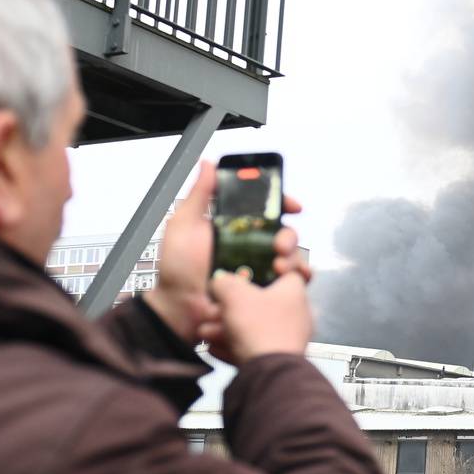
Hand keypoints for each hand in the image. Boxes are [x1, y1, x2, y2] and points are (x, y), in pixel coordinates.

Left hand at [144, 163, 306, 345]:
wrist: (179, 309)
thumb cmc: (176, 269)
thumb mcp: (183, 225)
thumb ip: (198, 195)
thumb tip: (208, 164)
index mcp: (232, 227)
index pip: (264, 209)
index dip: (281, 203)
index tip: (291, 205)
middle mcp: (248, 246)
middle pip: (282, 232)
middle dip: (289, 234)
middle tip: (280, 243)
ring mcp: (257, 269)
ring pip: (289, 256)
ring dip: (292, 257)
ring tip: (279, 265)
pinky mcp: (262, 290)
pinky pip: (288, 283)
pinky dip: (296, 279)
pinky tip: (288, 279)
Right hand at [207, 235, 313, 363]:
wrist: (268, 373)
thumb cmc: (260, 328)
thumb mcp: (234, 294)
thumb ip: (224, 282)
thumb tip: (219, 281)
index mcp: (294, 290)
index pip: (287, 270)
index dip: (266, 266)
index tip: (248, 269)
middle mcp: (296, 313)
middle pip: (260, 302)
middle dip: (231, 306)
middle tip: (214, 308)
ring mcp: (288, 337)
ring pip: (253, 326)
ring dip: (226, 328)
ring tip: (206, 332)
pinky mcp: (278, 357)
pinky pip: (253, 346)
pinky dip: (232, 346)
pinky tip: (214, 349)